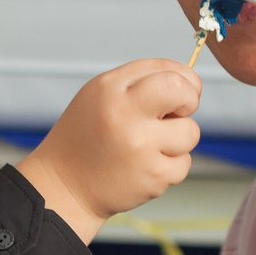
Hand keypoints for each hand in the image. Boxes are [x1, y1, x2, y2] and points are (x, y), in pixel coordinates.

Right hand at [18, 60, 201, 242]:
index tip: (181, 91)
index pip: (165, 69)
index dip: (183, 78)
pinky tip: (145, 167)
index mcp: (110, 89)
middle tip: (178, 112)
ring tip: (150, 146)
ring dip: (178, 140)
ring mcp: (140, 147)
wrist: (65, 186)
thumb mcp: (99, 96)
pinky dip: (170, 166)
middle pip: (182, 91)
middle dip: (190, 99)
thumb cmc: (87, 137)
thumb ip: (139, 83)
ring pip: (190, 132)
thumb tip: (188, 84)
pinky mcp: (153, 176)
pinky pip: (184, 163)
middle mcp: (123, 114)